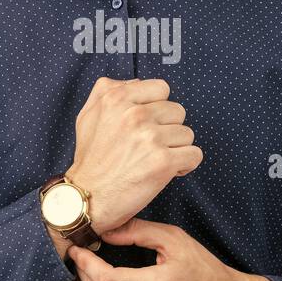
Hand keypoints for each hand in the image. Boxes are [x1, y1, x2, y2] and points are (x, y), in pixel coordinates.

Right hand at [68, 77, 202, 232]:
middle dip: (167, 129)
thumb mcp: (88, 114)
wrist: (87, 198)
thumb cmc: (90, 159)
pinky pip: (194, 155)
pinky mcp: (163, 162)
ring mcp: (150, 138)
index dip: (158, 108)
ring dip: (175, 148)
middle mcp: (134, 114)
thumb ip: (109, 90)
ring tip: (154, 159)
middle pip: (177, 111)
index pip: (162, 88)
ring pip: (187, 134)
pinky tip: (167, 171)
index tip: (147, 123)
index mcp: (117, 98)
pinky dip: (185, 165)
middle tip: (148, 146)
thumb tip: (138, 82)